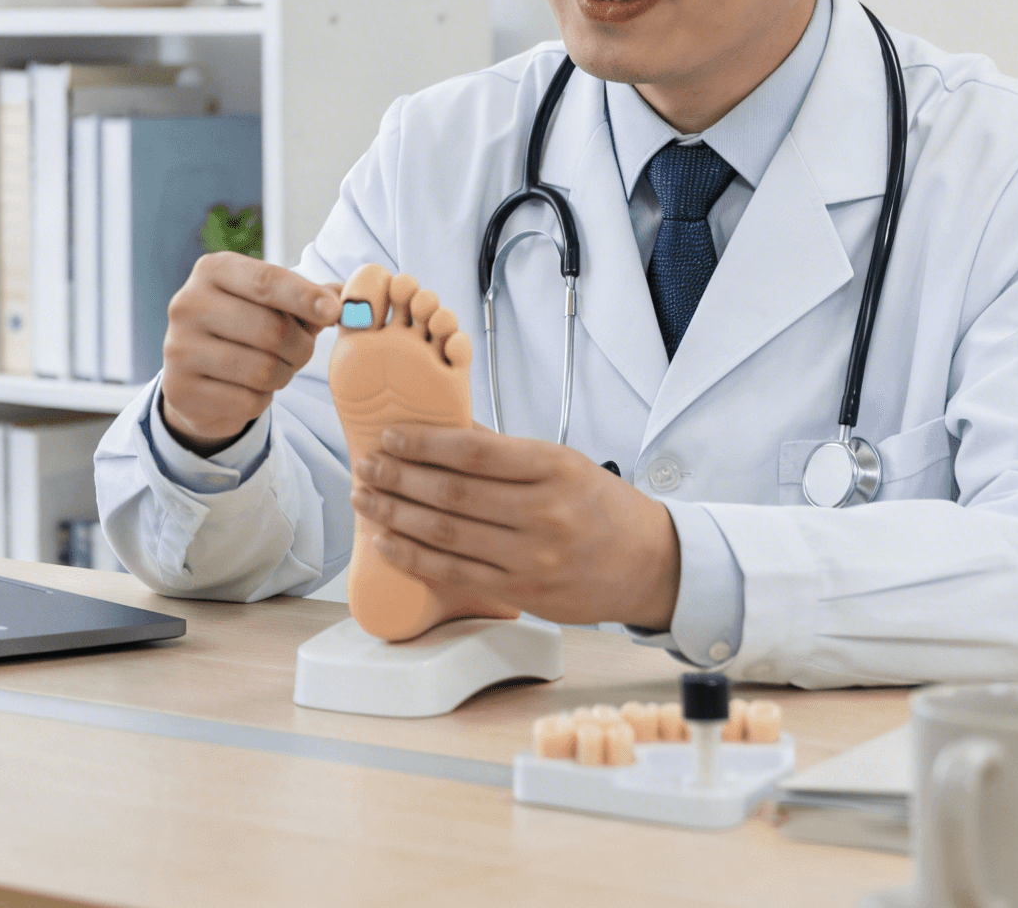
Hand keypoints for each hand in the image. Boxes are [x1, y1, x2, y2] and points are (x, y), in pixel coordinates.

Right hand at [160, 253, 341, 452]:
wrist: (197, 374)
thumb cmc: (245, 328)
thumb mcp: (273, 303)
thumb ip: (313, 296)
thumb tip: (354, 300)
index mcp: (212, 271)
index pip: (266, 281)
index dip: (305, 297)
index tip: (334, 312)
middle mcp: (188, 304)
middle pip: (271, 329)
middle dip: (301, 347)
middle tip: (302, 351)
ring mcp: (179, 348)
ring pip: (262, 369)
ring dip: (283, 374)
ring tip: (276, 369)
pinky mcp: (180, 390)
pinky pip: (247, 401)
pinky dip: (262, 400)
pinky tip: (249, 389)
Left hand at [349, 427, 682, 628]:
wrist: (652, 565)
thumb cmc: (603, 507)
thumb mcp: (564, 462)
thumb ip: (505, 450)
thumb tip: (444, 427)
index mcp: (553, 468)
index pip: (473, 452)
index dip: (422, 443)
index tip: (389, 437)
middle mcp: (542, 512)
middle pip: (450, 494)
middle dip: (397, 478)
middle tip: (365, 466)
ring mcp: (531, 556)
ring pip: (445, 534)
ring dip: (394, 515)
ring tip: (365, 499)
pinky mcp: (522, 590)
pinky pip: (454, 572)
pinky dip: (413, 555)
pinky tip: (387, 540)